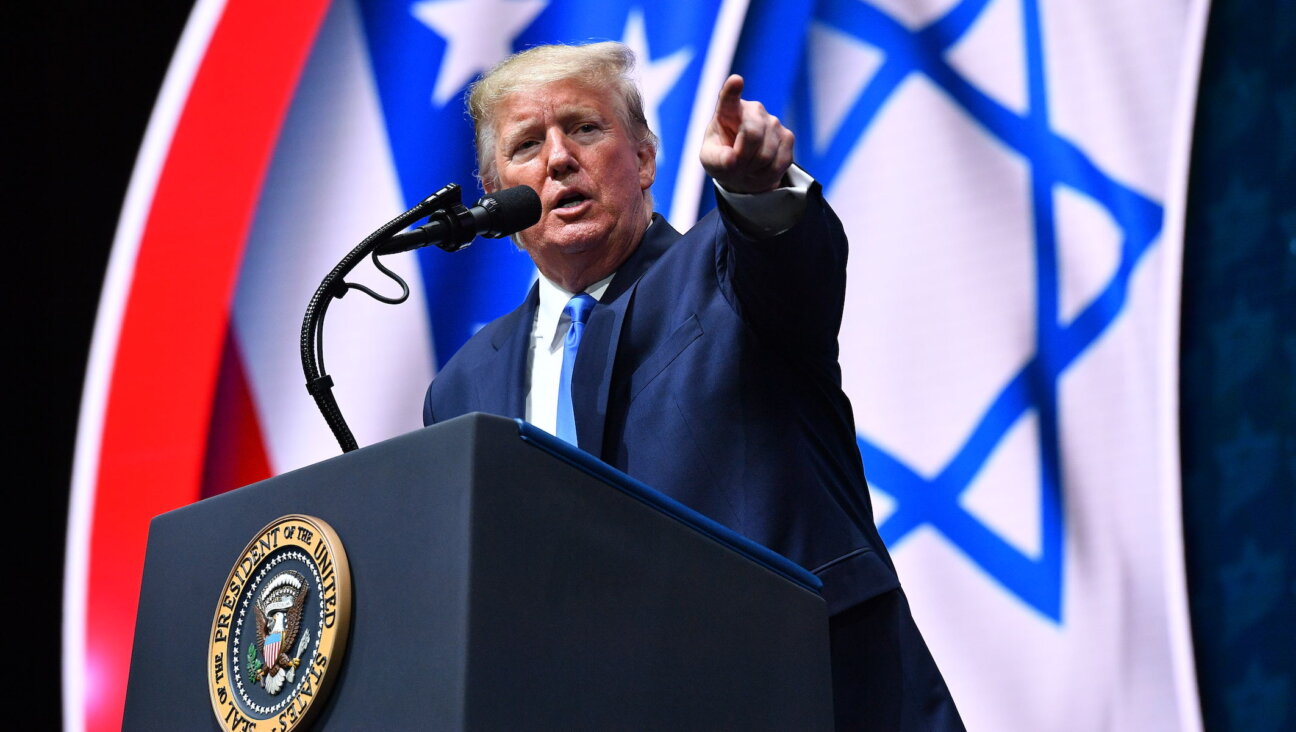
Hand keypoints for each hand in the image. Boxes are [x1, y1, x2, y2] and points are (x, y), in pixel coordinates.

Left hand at [700, 74, 794, 193]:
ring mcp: (773, 122)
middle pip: (752, 134)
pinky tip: (760, 168)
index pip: (729, 98)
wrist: (744, 170)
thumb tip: (731, 159)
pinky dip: (766, 173)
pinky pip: (778, 163)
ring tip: (747, 166)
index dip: (732, 90)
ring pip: (766, 154)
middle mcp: (753, 110)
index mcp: (728, 111)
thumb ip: (716, 159)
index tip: (735, 81)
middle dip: (742, 157)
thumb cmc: (723, 158)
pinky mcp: (788, 137)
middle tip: (735, 165)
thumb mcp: (710, 160)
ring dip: (753, 168)